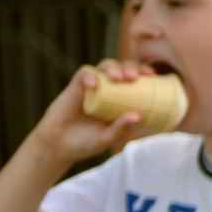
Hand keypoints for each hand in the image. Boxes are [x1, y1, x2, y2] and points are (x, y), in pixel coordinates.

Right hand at [25, 64, 145, 166]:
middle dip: (131, 67)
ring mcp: (93, 87)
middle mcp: (109, 90)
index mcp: (122, 100)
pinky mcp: (76, 87)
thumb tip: (137, 116)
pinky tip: (94, 85)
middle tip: (134, 77)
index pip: (137, 81)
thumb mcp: (107, 138)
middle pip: (123, 69)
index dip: (145, 74)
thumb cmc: (87, 142)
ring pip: (105, 66)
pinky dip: (90, 76)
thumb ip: (120, 128)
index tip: (153, 75)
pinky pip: (84, 74)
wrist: (59, 144)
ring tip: (118, 78)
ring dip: (113, 68)